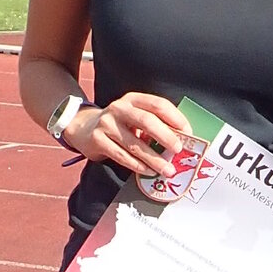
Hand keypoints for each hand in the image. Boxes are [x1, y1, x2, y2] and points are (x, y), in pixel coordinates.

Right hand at [66, 93, 188, 176]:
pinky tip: (149, 172)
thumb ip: (154, 124)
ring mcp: (107, 124)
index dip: (175, 118)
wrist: (84, 128)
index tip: (188, 132)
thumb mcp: (134, 116)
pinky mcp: (98, 140)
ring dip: (154, 159)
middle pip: (147, 121)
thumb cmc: (119, 124)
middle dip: (166, 137)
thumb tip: (182, 141)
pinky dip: (138, 166)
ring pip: (135, 144)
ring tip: (168, 170)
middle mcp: (119, 108)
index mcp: (133, 99)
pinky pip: (122, 155)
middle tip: (179, 150)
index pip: (158, 104)